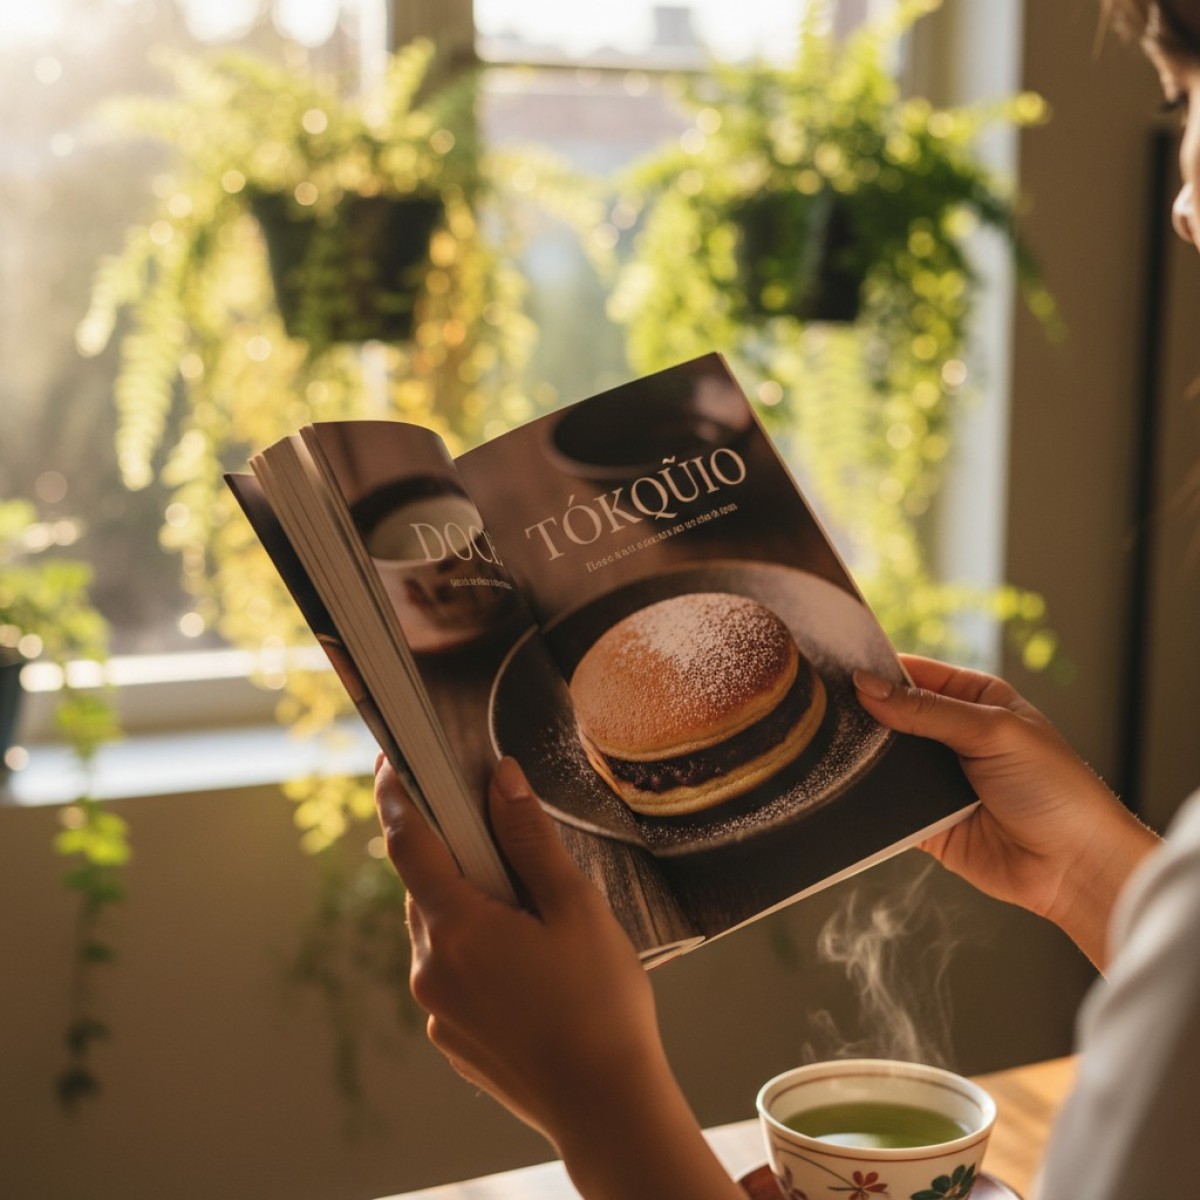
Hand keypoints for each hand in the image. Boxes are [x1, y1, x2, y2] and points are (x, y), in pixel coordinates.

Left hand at [375, 757, 743, 1199]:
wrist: (606, 1107)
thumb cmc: (600, 1004)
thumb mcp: (575, 908)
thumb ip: (530, 839)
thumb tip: (500, 779)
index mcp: (457, 926)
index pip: (407, 840)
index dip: (396, 793)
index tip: (394, 759)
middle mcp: (430, 966)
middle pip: (424, 885)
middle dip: (449, 851)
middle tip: (491, 829)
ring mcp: (436, 1008)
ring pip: (436, 930)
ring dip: (463, 903)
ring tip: (522, 905)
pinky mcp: (450, 1037)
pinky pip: (448, 973)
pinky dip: (472, 949)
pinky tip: (524, 963)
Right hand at [855, 656, 1159, 968]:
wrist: (1074, 867)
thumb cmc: (1054, 789)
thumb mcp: (993, 732)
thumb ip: (927, 711)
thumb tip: (867, 686)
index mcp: (976, 701)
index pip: (916, 674)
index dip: (880, 671)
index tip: (840, 669)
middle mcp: (953, 736)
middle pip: (893, 715)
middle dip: (864, 713)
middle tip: (823, 706)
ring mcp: (938, 778)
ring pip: (884, 759)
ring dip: (862, 755)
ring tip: (825, 742)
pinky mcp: (924, 819)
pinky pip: (884, 802)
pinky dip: (865, 795)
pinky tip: (842, 784)